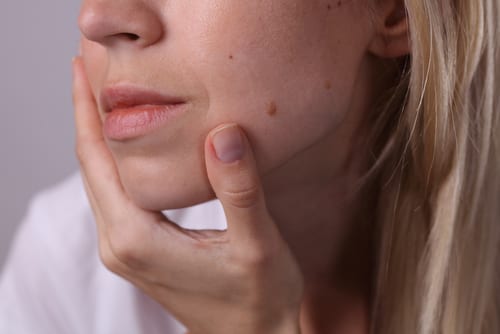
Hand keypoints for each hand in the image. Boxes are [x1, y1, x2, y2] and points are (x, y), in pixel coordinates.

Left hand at [72, 57, 302, 333]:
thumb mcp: (258, 245)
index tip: (86, 65)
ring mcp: (124, 249)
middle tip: (90, 66)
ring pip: (97, 179)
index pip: (97, 158)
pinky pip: (112, 194)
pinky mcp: (136, 249)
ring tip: (103, 94)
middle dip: (86, 114)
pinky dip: (112, 160)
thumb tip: (225, 134)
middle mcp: (119, 244)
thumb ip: (240, 190)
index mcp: (137, 238)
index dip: (88, 109)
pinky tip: (127, 142)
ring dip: (97, 135)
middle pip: (88, 165)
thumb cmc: (259, 298)